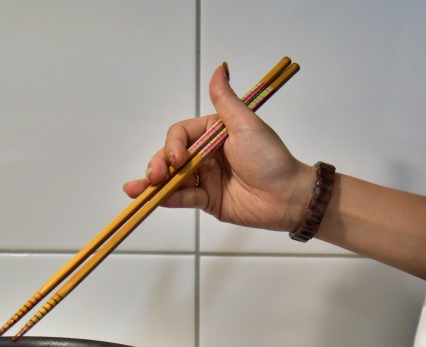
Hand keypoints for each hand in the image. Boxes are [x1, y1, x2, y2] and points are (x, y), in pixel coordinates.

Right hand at [123, 64, 314, 233]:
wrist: (287, 196)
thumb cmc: (271, 158)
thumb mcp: (247, 125)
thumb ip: (225, 100)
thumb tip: (220, 67)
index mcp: (213, 133)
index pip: (181, 134)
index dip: (174, 145)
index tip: (178, 158)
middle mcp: (206, 154)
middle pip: (170, 157)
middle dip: (158, 165)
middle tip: (155, 176)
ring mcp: (205, 179)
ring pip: (172, 179)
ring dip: (154, 184)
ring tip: (138, 191)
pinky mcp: (207, 200)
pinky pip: (183, 199)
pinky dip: (169, 199)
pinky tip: (157, 199)